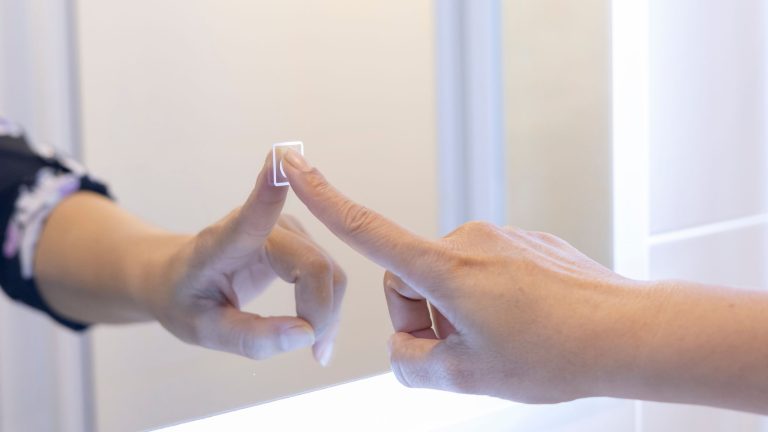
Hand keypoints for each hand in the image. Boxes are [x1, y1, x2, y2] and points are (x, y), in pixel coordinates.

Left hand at [147, 154, 345, 364]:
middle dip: (322, 314)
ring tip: (314, 349)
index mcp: (223, 243)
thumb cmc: (184, 299)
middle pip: (315, 266)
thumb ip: (250, 337)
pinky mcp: (301, 241)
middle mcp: (262, 226)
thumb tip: (305, 335)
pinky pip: (330, 276)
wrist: (177, 278)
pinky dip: (329, 308)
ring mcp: (287, 229)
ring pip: (330, 273)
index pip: (250, 215)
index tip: (280, 156)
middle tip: (314, 353)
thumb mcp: (203, 330)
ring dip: (329, 315)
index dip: (269, 189)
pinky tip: (317, 335)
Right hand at [281, 149, 643, 401]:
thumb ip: (414, 363)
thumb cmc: (553, 356)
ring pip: (449, 278)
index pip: (369, 230)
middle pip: (410, 279)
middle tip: (463, 353)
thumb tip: (406, 349)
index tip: (291, 164)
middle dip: (424, 317)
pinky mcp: (524, 244)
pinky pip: (484, 272)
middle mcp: (467, 242)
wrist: (630, 334)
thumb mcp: (468, 377)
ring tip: (504, 341)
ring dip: (459, 312)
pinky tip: (527, 325)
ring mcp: (499, 240)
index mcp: (445, 269)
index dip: (323, 199)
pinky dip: (490, 301)